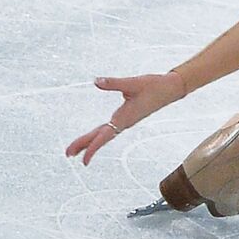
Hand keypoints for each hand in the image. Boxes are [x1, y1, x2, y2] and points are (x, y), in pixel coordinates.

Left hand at [64, 71, 186, 165]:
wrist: (171, 89)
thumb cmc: (154, 86)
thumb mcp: (133, 83)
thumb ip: (113, 83)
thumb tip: (96, 81)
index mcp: (125, 118)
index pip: (105, 135)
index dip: (93, 146)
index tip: (83, 158)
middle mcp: (124, 122)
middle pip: (100, 137)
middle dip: (84, 145)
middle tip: (67, 154)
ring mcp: (126, 121)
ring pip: (104, 134)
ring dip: (89, 141)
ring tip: (74, 150)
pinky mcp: (127, 118)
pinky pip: (109, 129)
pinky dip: (98, 134)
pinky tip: (94, 136)